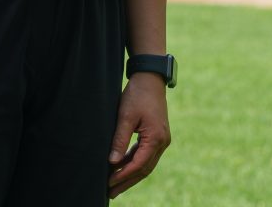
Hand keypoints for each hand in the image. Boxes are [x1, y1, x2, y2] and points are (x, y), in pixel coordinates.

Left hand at [107, 74, 170, 197]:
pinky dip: (134, 163)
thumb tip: (113, 161)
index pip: (139, 164)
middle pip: (144, 169)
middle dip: (127, 181)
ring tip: (115, 185)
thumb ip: (120, 139)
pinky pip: (146, 155)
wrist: (150, 79)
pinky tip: (123, 169)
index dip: (124, 175)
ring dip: (131, 175)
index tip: (109, 183)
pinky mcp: (158, 136)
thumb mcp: (125, 116)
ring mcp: (162, 140)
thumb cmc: (137, 95)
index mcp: (156, 138)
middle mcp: (162, 142)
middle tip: (111, 192)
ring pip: (146, 164)